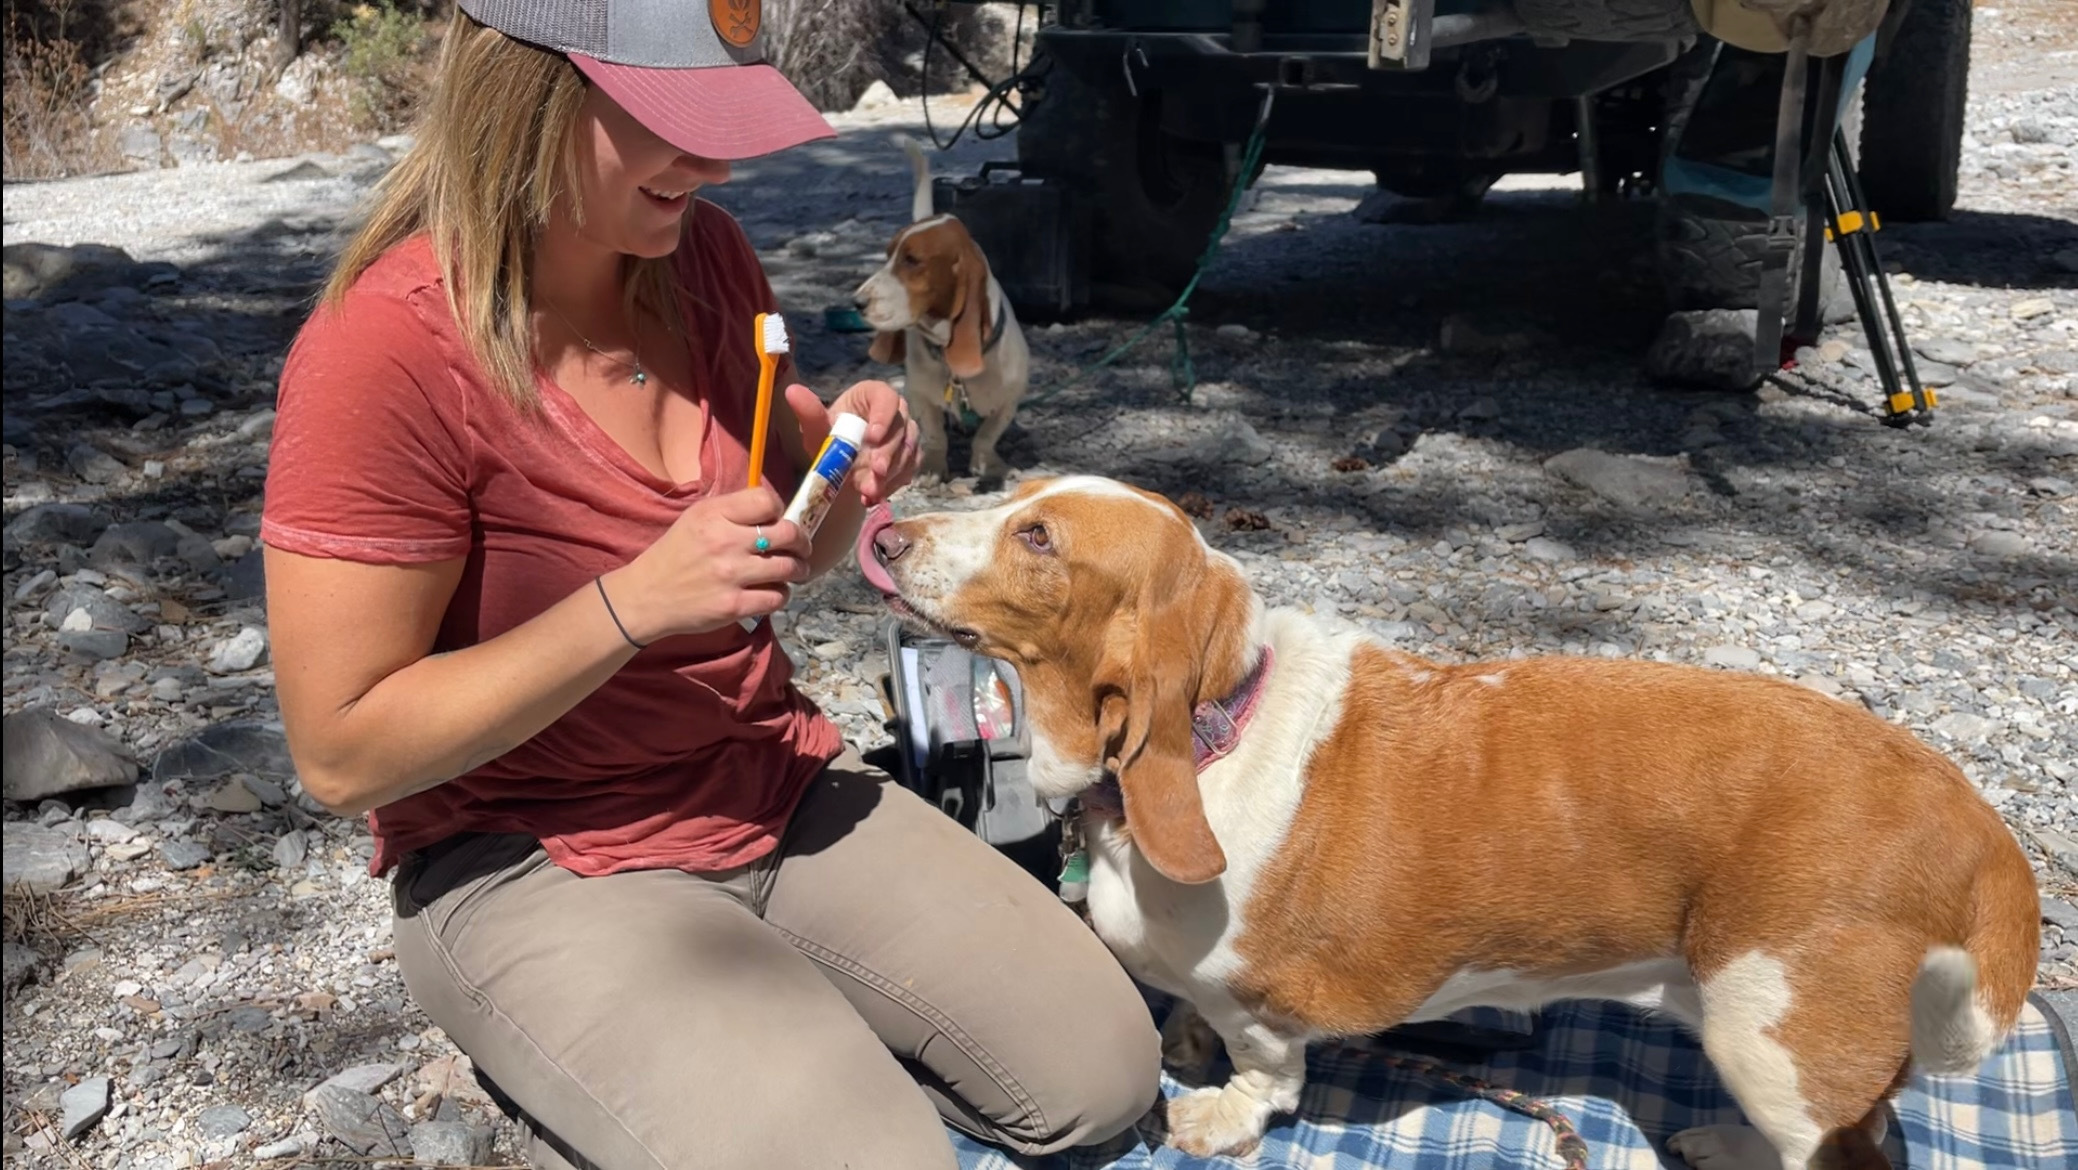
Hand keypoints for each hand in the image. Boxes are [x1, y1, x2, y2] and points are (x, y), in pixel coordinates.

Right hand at [606, 485, 810, 640]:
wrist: (646, 596)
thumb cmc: (676, 553)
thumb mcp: (696, 519)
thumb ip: (733, 511)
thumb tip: (776, 510)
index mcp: (713, 514)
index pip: (766, 500)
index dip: (779, 510)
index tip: (778, 521)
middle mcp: (724, 541)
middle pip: (788, 534)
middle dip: (801, 542)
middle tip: (800, 548)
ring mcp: (730, 575)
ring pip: (789, 568)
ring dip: (798, 570)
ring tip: (794, 571)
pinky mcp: (733, 606)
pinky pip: (778, 597)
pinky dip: (782, 594)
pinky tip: (773, 591)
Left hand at [786, 381, 919, 505]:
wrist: (842, 466)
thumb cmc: (830, 439)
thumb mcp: (817, 428)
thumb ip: (809, 412)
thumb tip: (792, 391)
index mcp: (874, 395)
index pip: (887, 398)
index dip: (884, 417)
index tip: (872, 437)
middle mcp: (897, 411)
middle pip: (901, 429)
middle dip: (888, 455)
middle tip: (875, 473)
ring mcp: (907, 434)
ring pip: (908, 452)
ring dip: (890, 474)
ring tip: (869, 492)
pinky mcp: (912, 456)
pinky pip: (910, 469)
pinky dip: (892, 485)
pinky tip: (874, 496)